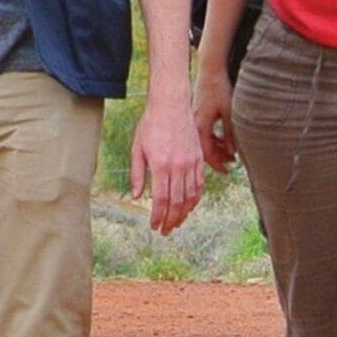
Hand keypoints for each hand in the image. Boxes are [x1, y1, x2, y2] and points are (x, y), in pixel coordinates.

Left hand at [130, 93, 204, 232]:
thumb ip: (138, 174)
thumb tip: (138, 196)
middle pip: (178, 202)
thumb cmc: (150, 125)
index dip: (158, 216)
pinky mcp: (200, 159)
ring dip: (184, 213)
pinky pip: (200, 185)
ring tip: (177, 223)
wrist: (171, 105)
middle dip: (172, 220)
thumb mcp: (137, 148)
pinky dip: (195, 199)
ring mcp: (192, 163)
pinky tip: (188, 206)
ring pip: (191, 196)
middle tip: (165, 231)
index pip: (162, 199)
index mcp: (161, 164)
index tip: (154, 226)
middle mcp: (179, 166)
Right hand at [192, 64, 238, 170]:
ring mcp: (194, 120)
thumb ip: (230, 135)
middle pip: (204, 150)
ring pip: (203, 142)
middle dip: (218, 157)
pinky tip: (222, 137)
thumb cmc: (219, 89)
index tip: (227, 171)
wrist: (210, 71)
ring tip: (229, 150)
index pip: (207, 154)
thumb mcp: (229, 113)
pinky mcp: (196, 115)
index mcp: (201, 126)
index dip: (218, 164)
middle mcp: (194, 125)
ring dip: (216, 147)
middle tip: (232, 161)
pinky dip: (212, 138)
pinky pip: (202, 133)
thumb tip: (232, 153)